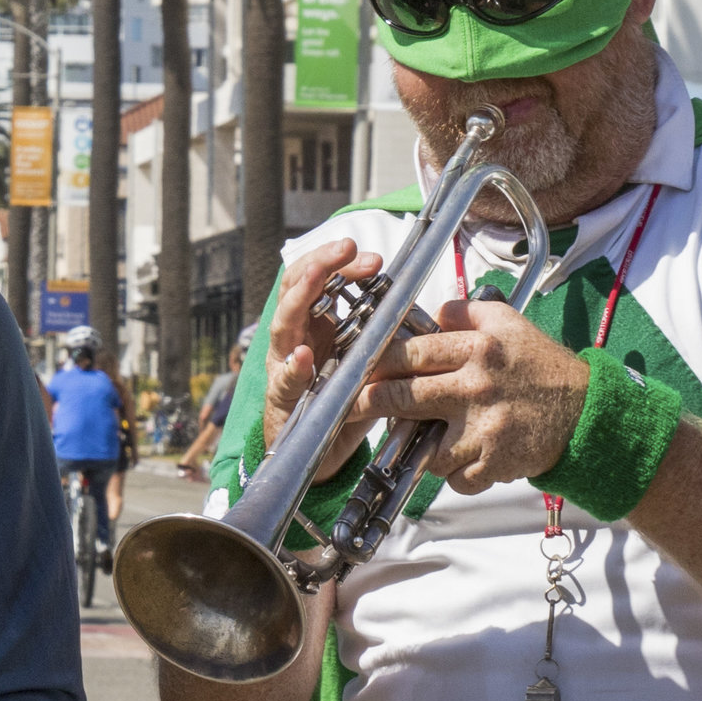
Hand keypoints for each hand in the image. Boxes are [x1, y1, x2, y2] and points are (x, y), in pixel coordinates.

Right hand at [261, 238, 386, 469]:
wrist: (323, 451)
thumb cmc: (345, 400)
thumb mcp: (369, 360)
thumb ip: (384, 334)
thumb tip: (419, 308)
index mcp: (316, 325)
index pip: (321, 280)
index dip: (342, 263)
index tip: (372, 258)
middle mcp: (296, 337)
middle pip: (295, 288)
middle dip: (320, 265)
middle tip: (346, 249)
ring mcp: (284, 365)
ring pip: (283, 324)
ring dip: (299, 298)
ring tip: (315, 279)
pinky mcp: (282, 398)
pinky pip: (283, 381)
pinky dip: (292, 369)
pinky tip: (302, 358)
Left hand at [351, 298, 590, 493]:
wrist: (588, 412)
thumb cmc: (543, 369)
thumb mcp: (510, 325)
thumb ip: (466, 313)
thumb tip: (432, 312)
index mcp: (477, 350)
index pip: (409, 353)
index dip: (374, 363)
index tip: (354, 371)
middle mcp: (476, 387)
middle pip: (401, 398)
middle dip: (366, 404)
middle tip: (350, 407)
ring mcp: (483, 428)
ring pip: (423, 446)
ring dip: (421, 447)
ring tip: (438, 437)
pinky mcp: (493, 462)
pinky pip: (453, 478)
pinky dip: (454, 474)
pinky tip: (467, 459)